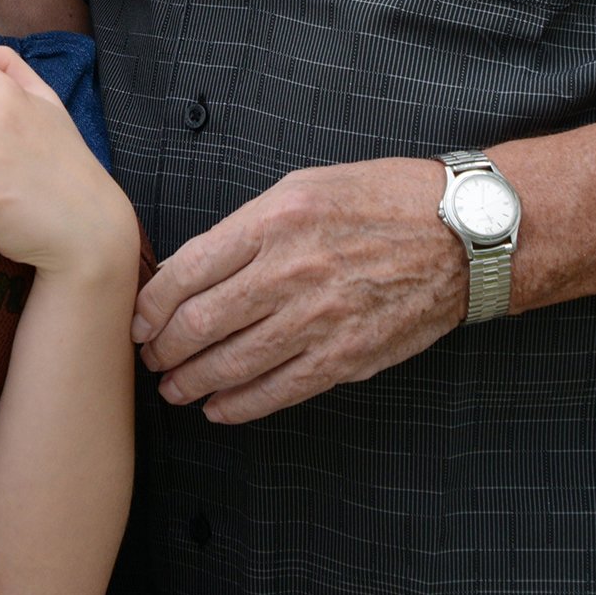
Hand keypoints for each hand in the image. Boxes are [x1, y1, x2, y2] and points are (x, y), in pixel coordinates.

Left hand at [131, 156, 467, 422]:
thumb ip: (246, 227)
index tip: (138, 318)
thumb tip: (193, 265)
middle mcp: (289, 272)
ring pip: (233, 364)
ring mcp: (318, 320)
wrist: (458, 235)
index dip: (151, 304)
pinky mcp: (346, 358)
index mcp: (273, 221)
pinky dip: (239, 406)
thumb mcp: (301, 187)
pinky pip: (279, 391)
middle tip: (148, 357)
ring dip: (191, 381)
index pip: (188, 270)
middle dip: (163, 347)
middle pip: (201, 323)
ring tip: (172, 388)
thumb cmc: (379, 198)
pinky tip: (218, 407)